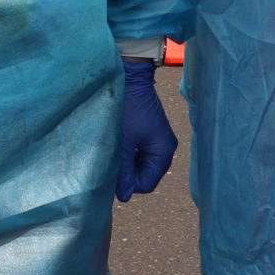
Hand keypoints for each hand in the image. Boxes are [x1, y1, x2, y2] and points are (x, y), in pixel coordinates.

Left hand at [117, 59, 178, 201]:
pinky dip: (128, 154)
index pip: (147, 183)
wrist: (131, 79)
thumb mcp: (122, 143)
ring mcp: (157, 140)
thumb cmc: (127, 110)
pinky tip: (116, 146)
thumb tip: (123, 196)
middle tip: (109, 164)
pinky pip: (139, 153)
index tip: (111, 176)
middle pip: (145, 175)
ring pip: (140, 165)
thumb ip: (123, 171)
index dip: (129, 184)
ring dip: (126, 164)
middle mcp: (164, 148)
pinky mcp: (149, 133)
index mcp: (163, 151)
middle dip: (128, 174)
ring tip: (112, 154)